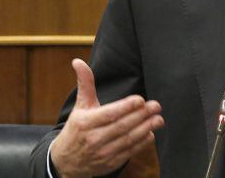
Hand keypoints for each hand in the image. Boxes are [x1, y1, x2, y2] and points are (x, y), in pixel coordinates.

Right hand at [50, 58, 163, 177]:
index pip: (109, 114)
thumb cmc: (76, 128)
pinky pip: (129, 152)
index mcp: (85, 122)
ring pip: (128, 139)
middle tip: (156, 106)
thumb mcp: (80, 106)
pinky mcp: (110, 163)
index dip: (126, 107)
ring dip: (145, 129)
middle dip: (141, 115)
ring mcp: (102, 153)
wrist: (65, 161)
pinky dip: (141, 143)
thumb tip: (78, 61)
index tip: (140, 99)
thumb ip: (85, 83)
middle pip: (122, 126)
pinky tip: (151, 133)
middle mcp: (94, 139)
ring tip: (158, 119)